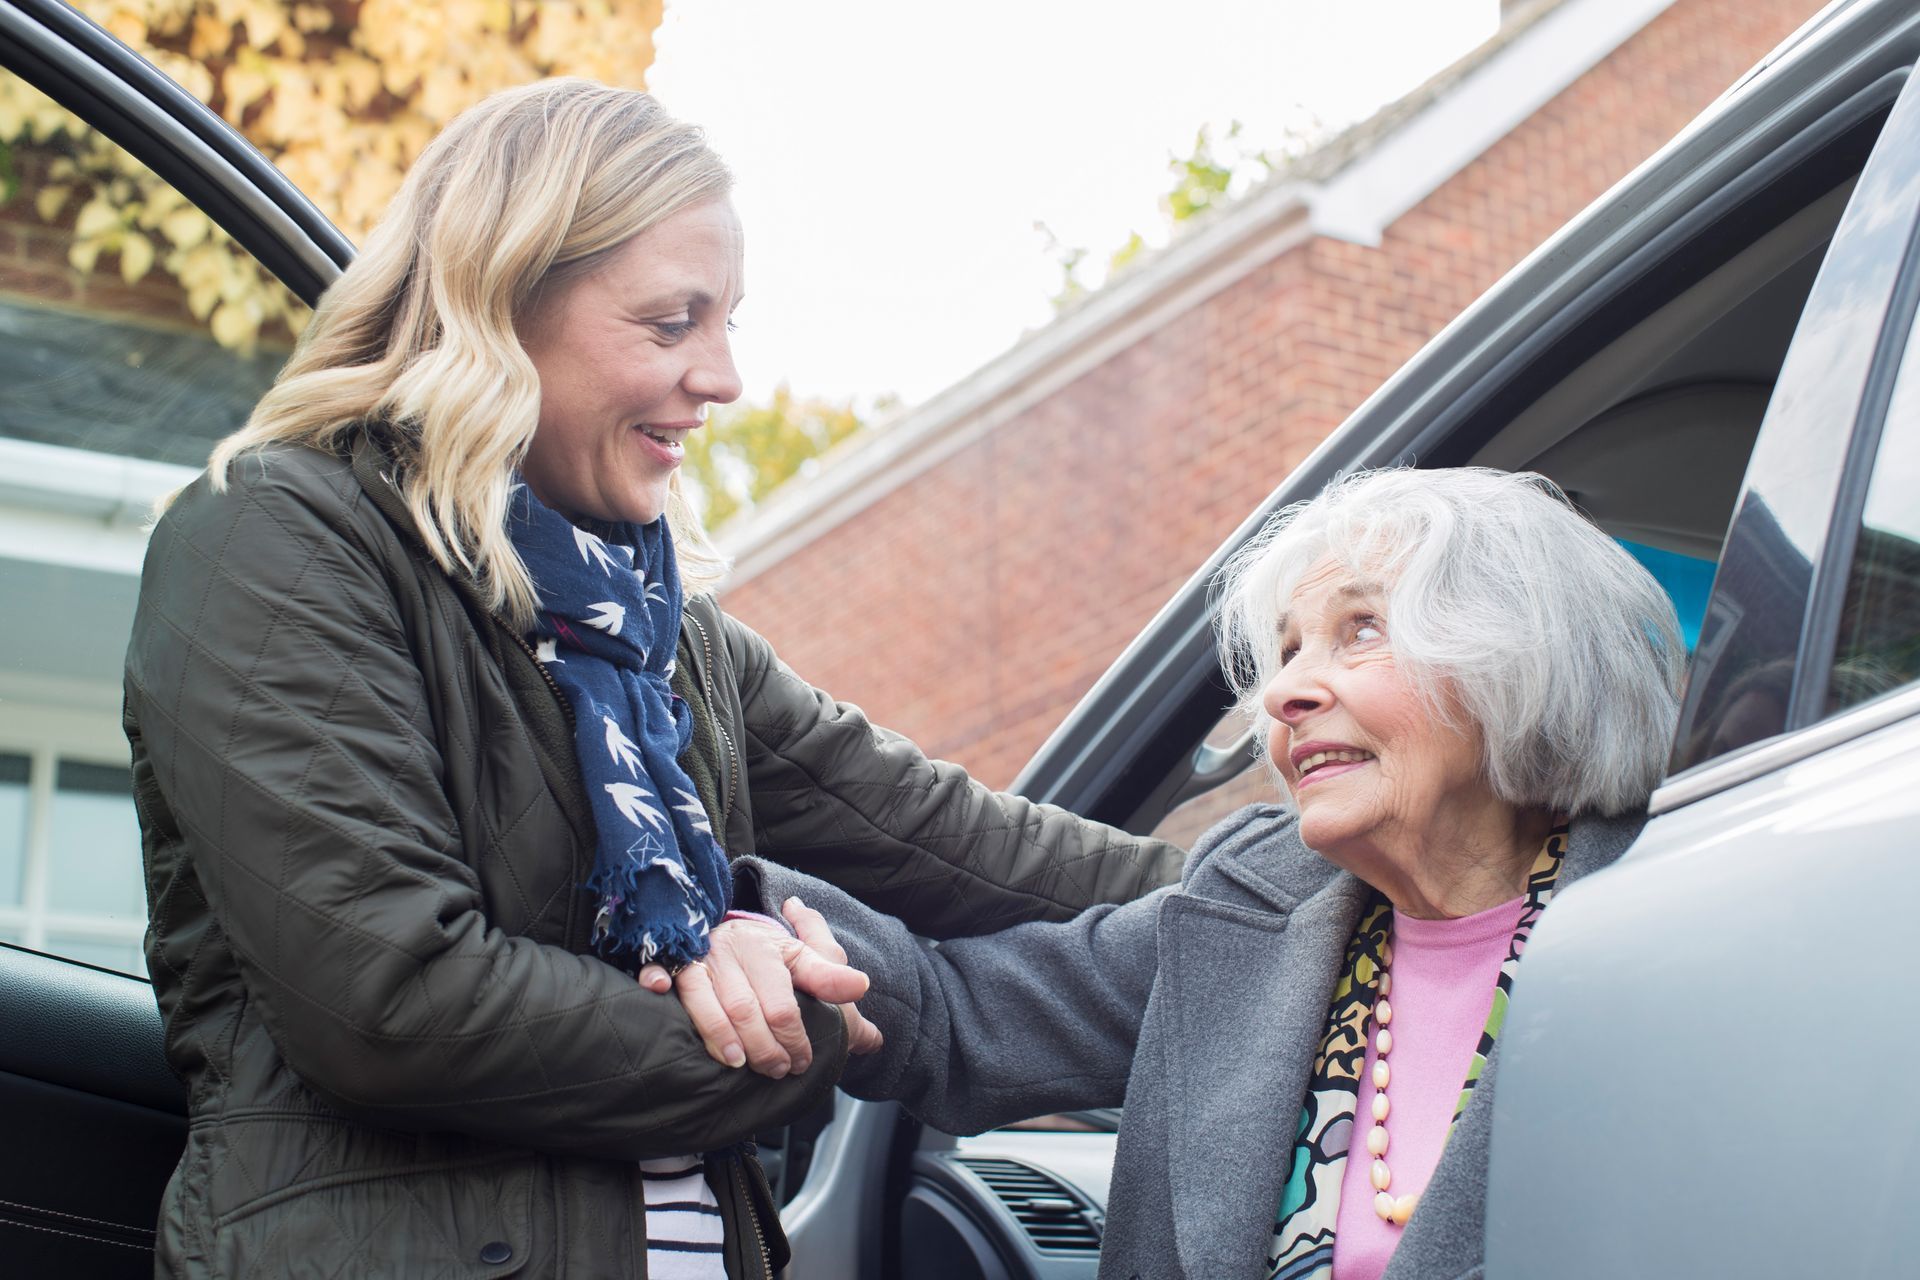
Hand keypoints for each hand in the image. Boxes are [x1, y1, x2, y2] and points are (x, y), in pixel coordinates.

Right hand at [638, 906, 875, 1076]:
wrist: (724, 934)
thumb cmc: (769, 960)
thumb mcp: (806, 967)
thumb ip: (837, 999)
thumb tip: (873, 1038)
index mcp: (769, 947)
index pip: (785, 1003)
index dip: (795, 1039)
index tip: (803, 1062)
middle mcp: (733, 948)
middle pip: (746, 1008)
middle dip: (763, 1048)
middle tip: (777, 1071)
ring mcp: (699, 957)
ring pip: (707, 1002)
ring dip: (722, 1038)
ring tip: (740, 1065)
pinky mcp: (668, 963)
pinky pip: (659, 971)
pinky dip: (658, 981)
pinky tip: (660, 994)